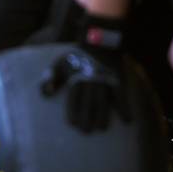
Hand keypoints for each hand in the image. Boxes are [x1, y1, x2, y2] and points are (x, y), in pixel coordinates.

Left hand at [40, 4, 129, 130]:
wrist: (99, 39)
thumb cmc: (77, 55)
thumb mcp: (60, 63)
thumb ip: (51, 78)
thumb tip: (45, 95)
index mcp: (76, 77)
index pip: (74, 99)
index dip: (73, 112)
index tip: (72, 124)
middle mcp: (91, 80)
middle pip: (88, 103)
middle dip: (87, 118)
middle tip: (86, 132)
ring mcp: (106, 80)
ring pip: (104, 102)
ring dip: (103, 117)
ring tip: (101, 129)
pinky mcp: (119, 79)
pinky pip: (123, 96)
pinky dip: (125, 108)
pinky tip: (127, 120)